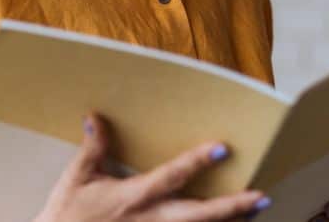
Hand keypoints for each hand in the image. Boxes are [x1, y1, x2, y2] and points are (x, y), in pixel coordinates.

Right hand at [33, 113, 272, 221]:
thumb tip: (97, 117)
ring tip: (256, 211)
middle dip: (232, 206)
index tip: (222, 148)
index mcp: (133, 197)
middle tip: (261, 196)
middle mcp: (150, 220)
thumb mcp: (77, 177)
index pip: (172, 176)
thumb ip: (93, 148)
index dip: (197, 162)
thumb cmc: (68, 213)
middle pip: (199, 215)